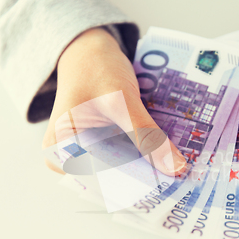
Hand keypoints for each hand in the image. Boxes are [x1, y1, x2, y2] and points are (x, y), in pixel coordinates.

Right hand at [42, 27, 186, 175]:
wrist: (90, 49)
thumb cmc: (95, 68)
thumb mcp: (121, 101)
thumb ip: (146, 135)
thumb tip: (174, 167)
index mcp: (60, 150)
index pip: (101, 182)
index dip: (135, 188)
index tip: (167, 189)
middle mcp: (68, 157)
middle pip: (111, 180)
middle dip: (144, 179)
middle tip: (178, 179)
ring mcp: (84, 152)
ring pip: (120, 170)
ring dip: (146, 169)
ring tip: (176, 170)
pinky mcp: (101, 146)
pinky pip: (124, 158)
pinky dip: (142, 157)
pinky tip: (165, 156)